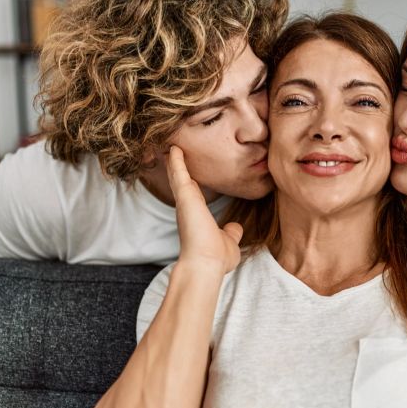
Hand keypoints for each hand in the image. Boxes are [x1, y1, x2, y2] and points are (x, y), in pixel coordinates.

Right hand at [167, 146, 242, 272]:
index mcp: (197, 216)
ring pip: (178, 175)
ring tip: (171, 143)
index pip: (194, 194)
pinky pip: (179, 173)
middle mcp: (188, 207)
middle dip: (178, 166)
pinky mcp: (185, 196)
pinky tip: (174, 147)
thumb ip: (231, 232)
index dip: (192, 183)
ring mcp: (185, 201)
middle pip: (182, 181)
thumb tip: (235, 228)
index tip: (190, 172)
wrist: (208, 264)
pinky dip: (176, 160)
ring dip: (175, 160)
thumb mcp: (229, 241)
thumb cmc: (217, 258)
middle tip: (174, 149)